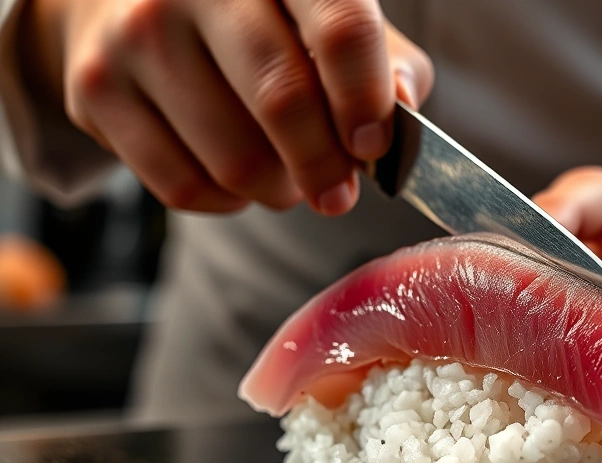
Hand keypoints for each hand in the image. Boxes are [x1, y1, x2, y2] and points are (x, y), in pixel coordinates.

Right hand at [21, 0, 432, 214]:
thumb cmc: (259, 16)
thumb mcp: (329, 16)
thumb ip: (381, 59)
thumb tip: (402, 108)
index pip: (339, 30)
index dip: (365, 101)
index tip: (373, 148)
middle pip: (283, 101)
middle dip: (325, 167)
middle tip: (339, 193)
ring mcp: (137, 34)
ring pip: (236, 161)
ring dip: (278, 190)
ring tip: (284, 173)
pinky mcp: (95, 89)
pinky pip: (184, 187)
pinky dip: (227, 202)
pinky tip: (236, 178)